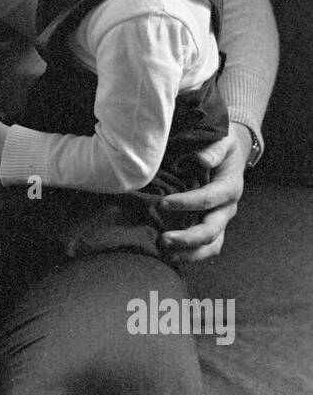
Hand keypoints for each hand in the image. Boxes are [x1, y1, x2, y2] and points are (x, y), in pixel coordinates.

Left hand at [157, 123, 247, 261]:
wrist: (229, 155)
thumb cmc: (222, 146)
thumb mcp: (223, 140)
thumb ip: (214, 148)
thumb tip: (202, 159)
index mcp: (230, 187)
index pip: (209, 199)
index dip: (187, 203)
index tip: (163, 203)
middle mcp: (227, 208)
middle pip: (212, 230)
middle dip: (188, 238)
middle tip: (163, 239)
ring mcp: (219, 220)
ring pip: (210, 245)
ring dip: (188, 253)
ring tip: (165, 253)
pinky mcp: (210, 227)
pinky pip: (203, 247)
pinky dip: (187, 254)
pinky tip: (167, 255)